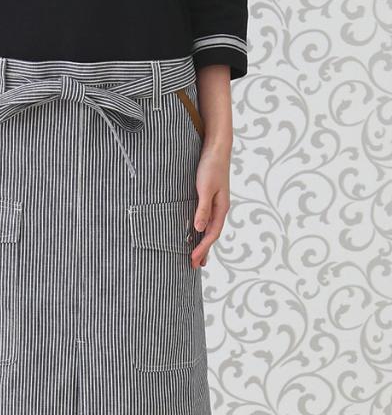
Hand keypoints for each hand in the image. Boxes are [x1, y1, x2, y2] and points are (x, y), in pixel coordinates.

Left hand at [190, 143, 230, 268]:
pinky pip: (206, 219)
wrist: (217, 149)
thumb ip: (203, 209)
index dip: (203, 249)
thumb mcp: (206, 188)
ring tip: (197, 256)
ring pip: (210, 228)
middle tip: (194, 266)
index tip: (193, 261)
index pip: (212, 234)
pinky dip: (201, 230)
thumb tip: (200, 229)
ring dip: (204, 243)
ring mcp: (216, 204)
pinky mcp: (209, 198)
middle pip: (212, 235)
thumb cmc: (211, 166)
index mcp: (221, 208)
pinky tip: (196, 233)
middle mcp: (220, 208)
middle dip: (204, 251)